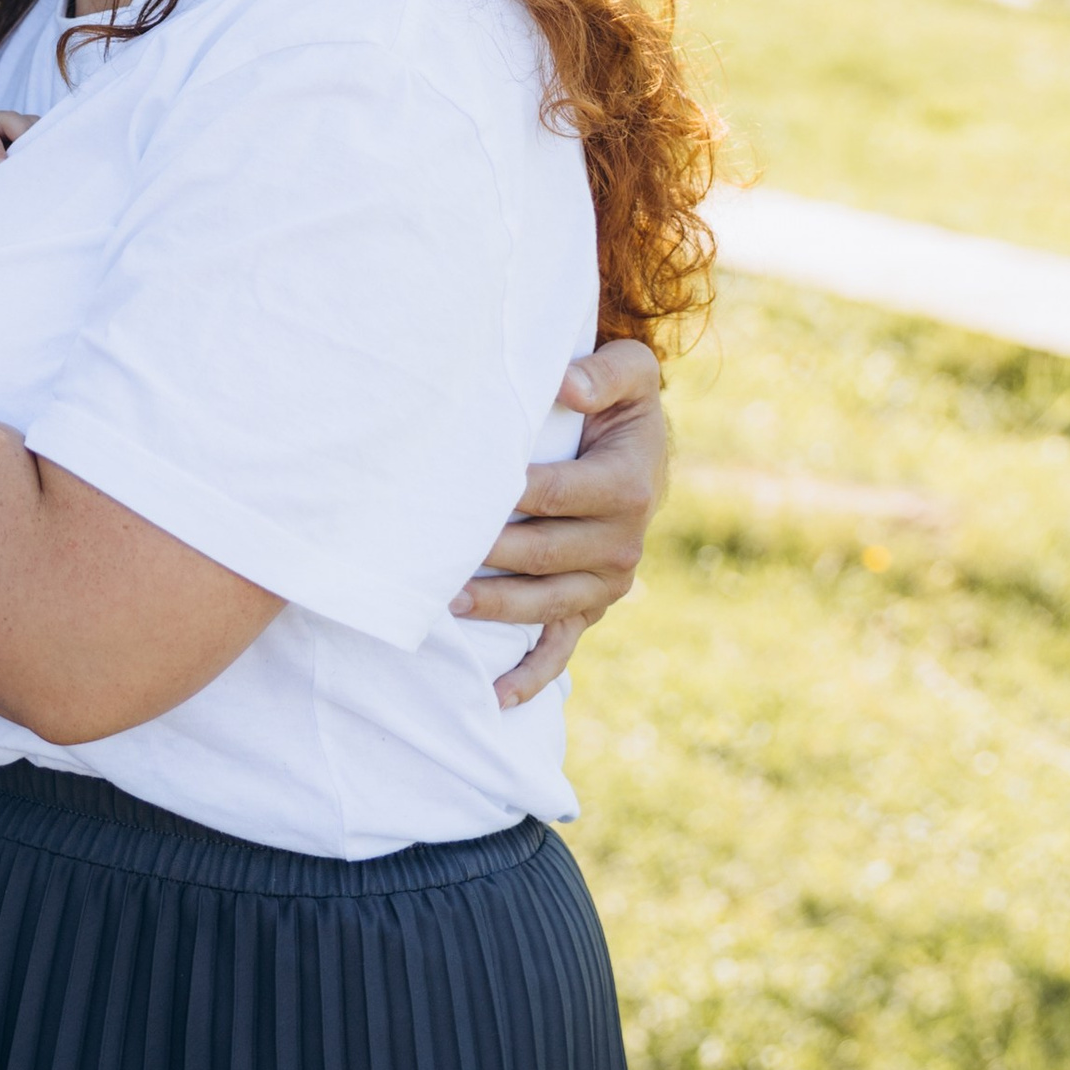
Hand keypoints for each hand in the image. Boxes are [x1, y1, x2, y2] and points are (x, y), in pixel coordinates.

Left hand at [0, 111, 35, 207]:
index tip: (1, 168)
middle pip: (10, 120)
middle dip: (23, 137)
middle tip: (31, 163)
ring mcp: (2, 130)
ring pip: (27, 124)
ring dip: (36, 140)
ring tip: (43, 162)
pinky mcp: (15, 139)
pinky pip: (33, 135)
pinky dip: (41, 145)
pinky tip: (46, 162)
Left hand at [450, 336, 667, 709]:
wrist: (639, 445)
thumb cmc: (618, 402)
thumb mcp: (629, 371)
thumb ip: (601, 373)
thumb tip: (564, 385)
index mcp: (628, 486)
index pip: (553, 494)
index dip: (504, 493)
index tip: (457, 489)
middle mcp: (622, 542)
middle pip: (541, 554)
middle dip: (486, 552)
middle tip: (430, 548)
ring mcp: (607, 582)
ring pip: (544, 603)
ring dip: (495, 607)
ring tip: (444, 601)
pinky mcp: (592, 606)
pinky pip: (563, 647)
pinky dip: (532, 676)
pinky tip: (496, 698)